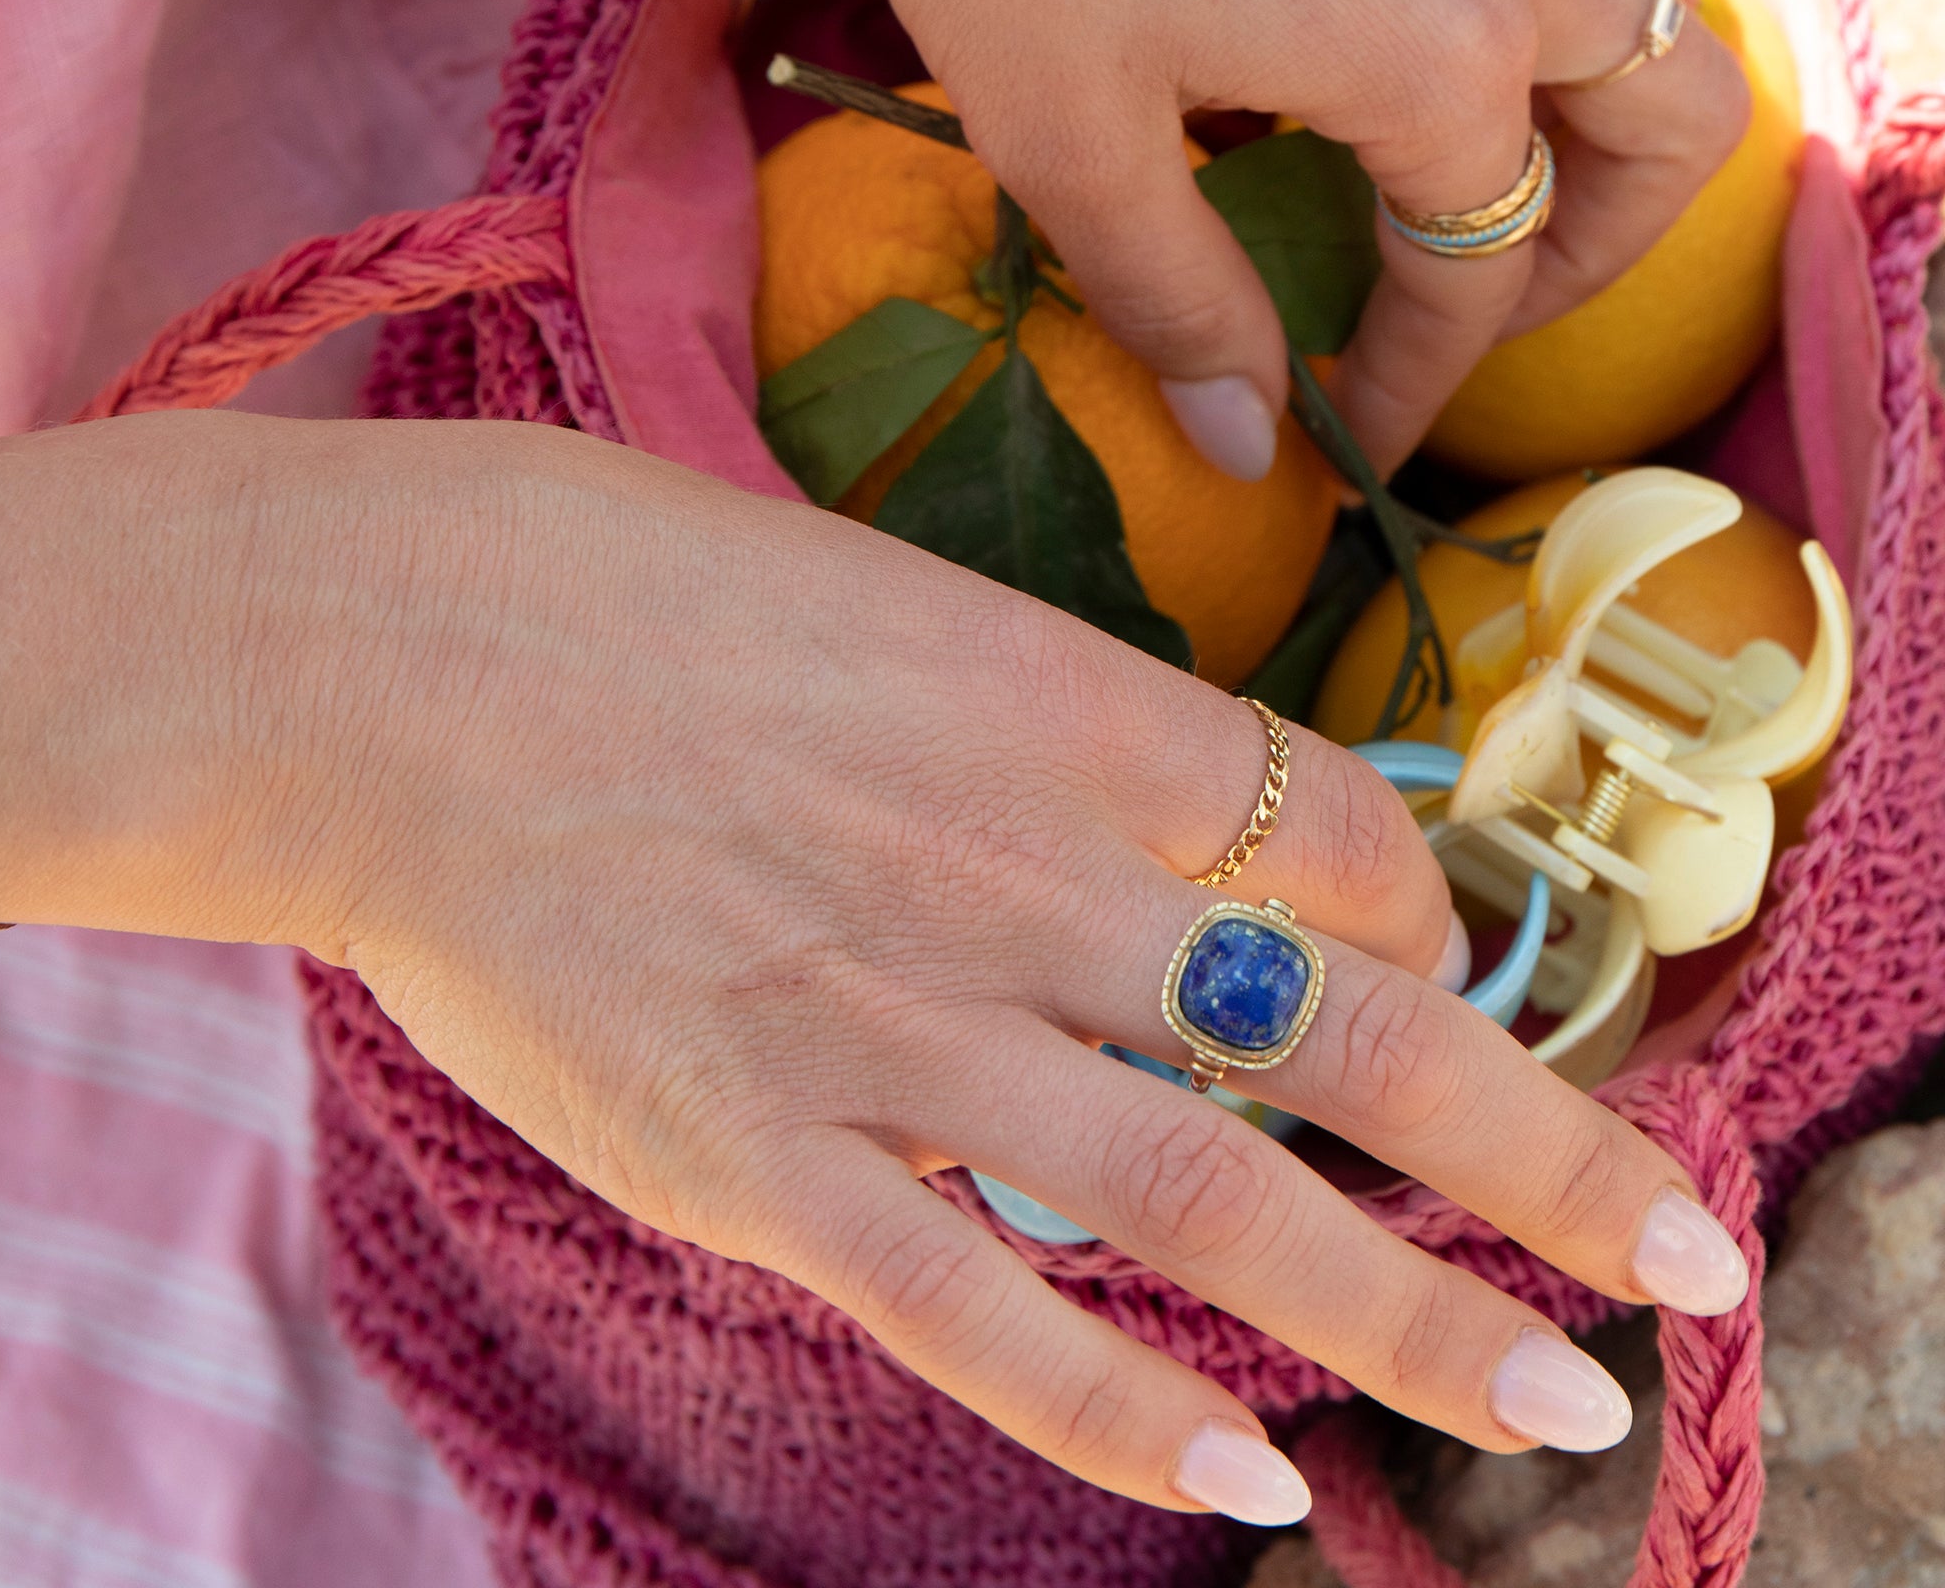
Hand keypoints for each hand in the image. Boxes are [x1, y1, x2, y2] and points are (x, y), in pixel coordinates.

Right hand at [0, 416, 1750, 1519]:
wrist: (389, 655)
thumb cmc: (633, 592)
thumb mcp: (892, 601)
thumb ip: (1048, 724)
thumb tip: (1176, 822)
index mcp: (1059, 709)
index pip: (1338, 840)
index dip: (1429, 926)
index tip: (1441, 981)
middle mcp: (1017, 875)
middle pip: (1345, 1036)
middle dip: (1544, 1154)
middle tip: (1689, 1253)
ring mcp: (890, 1028)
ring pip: (1205, 1203)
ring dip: (1402, 1316)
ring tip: (1552, 1408)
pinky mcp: (752, 1155)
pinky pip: (976, 1312)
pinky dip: (1119, 1416)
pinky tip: (1239, 1488)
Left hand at [834, 0, 1749, 472]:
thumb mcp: (1069, 144)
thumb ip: (1179, 304)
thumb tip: (1250, 449)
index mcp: (1436, 63)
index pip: (1477, 269)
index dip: (1428, 375)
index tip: (1364, 431)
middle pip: (1672, 116)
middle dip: (1603, 241)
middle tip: (1491, 292)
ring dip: (1644, 47)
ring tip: (1543, 115)